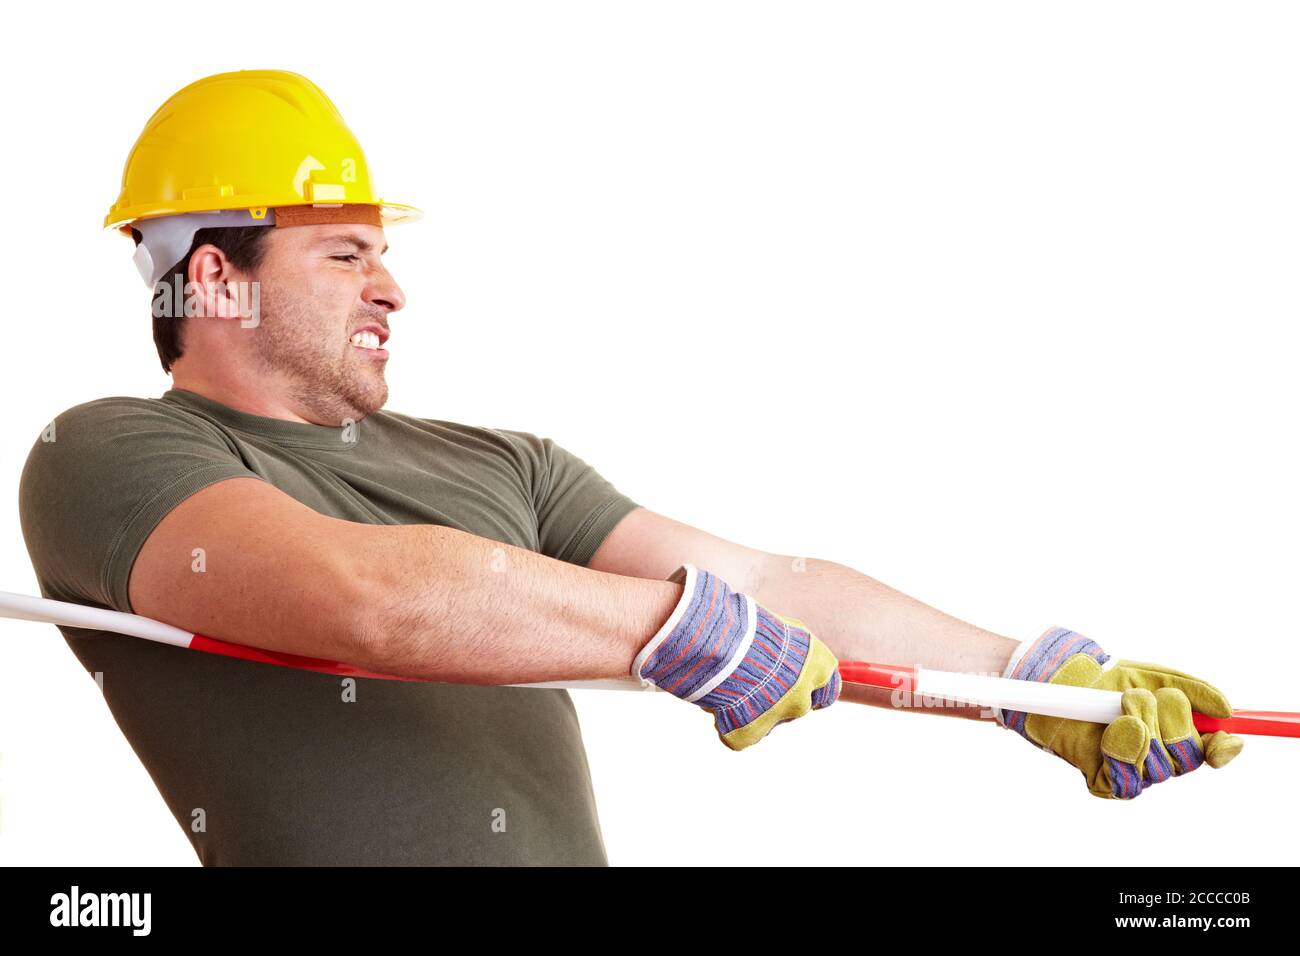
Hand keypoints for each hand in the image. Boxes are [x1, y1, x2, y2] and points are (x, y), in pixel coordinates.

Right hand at [633, 563, 840, 749]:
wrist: (714, 640)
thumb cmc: (746, 624)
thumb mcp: (781, 630)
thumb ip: (795, 651)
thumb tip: (795, 660)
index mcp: (819, 668)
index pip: (828, 690)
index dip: (810, 688)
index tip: (793, 682)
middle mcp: (804, 697)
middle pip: (797, 707)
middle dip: (778, 699)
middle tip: (753, 681)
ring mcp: (776, 721)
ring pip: (767, 722)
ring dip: (752, 709)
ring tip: (729, 683)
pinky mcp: (747, 735)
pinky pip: (738, 732)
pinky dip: (727, 721)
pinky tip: (716, 699)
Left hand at [997, 627, 1243, 798]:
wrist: (1065, 684)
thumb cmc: (1110, 680)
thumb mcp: (1154, 675)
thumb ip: (1192, 690)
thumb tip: (1226, 709)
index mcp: (1178, 733)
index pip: (1213, 752)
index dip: (1223, 749)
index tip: (1223, 736)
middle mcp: (1161, 757)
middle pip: (1187, 760)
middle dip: (1169, 725)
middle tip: (1141, 697)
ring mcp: (1135, 771)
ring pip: (1159, 770)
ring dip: (1140, 730)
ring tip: (1120, 705)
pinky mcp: (1107, 782)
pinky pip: (1127, 781)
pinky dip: (1122, 753)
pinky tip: (1108, 733)